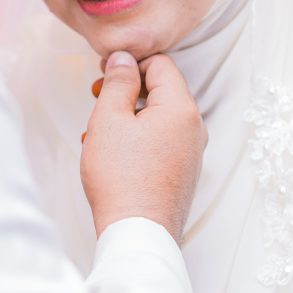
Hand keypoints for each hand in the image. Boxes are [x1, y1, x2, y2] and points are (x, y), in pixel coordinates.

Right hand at [81, 51, 206, 241]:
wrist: (138, 233)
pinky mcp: (183, 172)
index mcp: (181, 108)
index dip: (130, 63)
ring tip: (98, 132)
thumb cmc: (121, 178)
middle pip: (161, 91)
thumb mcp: (110, 120)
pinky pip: (161, 142)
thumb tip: (124, 59)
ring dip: (128, 117)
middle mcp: (194, 128)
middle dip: (127, 91)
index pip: (161, 64)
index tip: (104, 74)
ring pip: (158, 118)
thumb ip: (119, 82)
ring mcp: (191, 152)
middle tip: (98, 99)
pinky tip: (112, 154)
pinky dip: (137, 139)